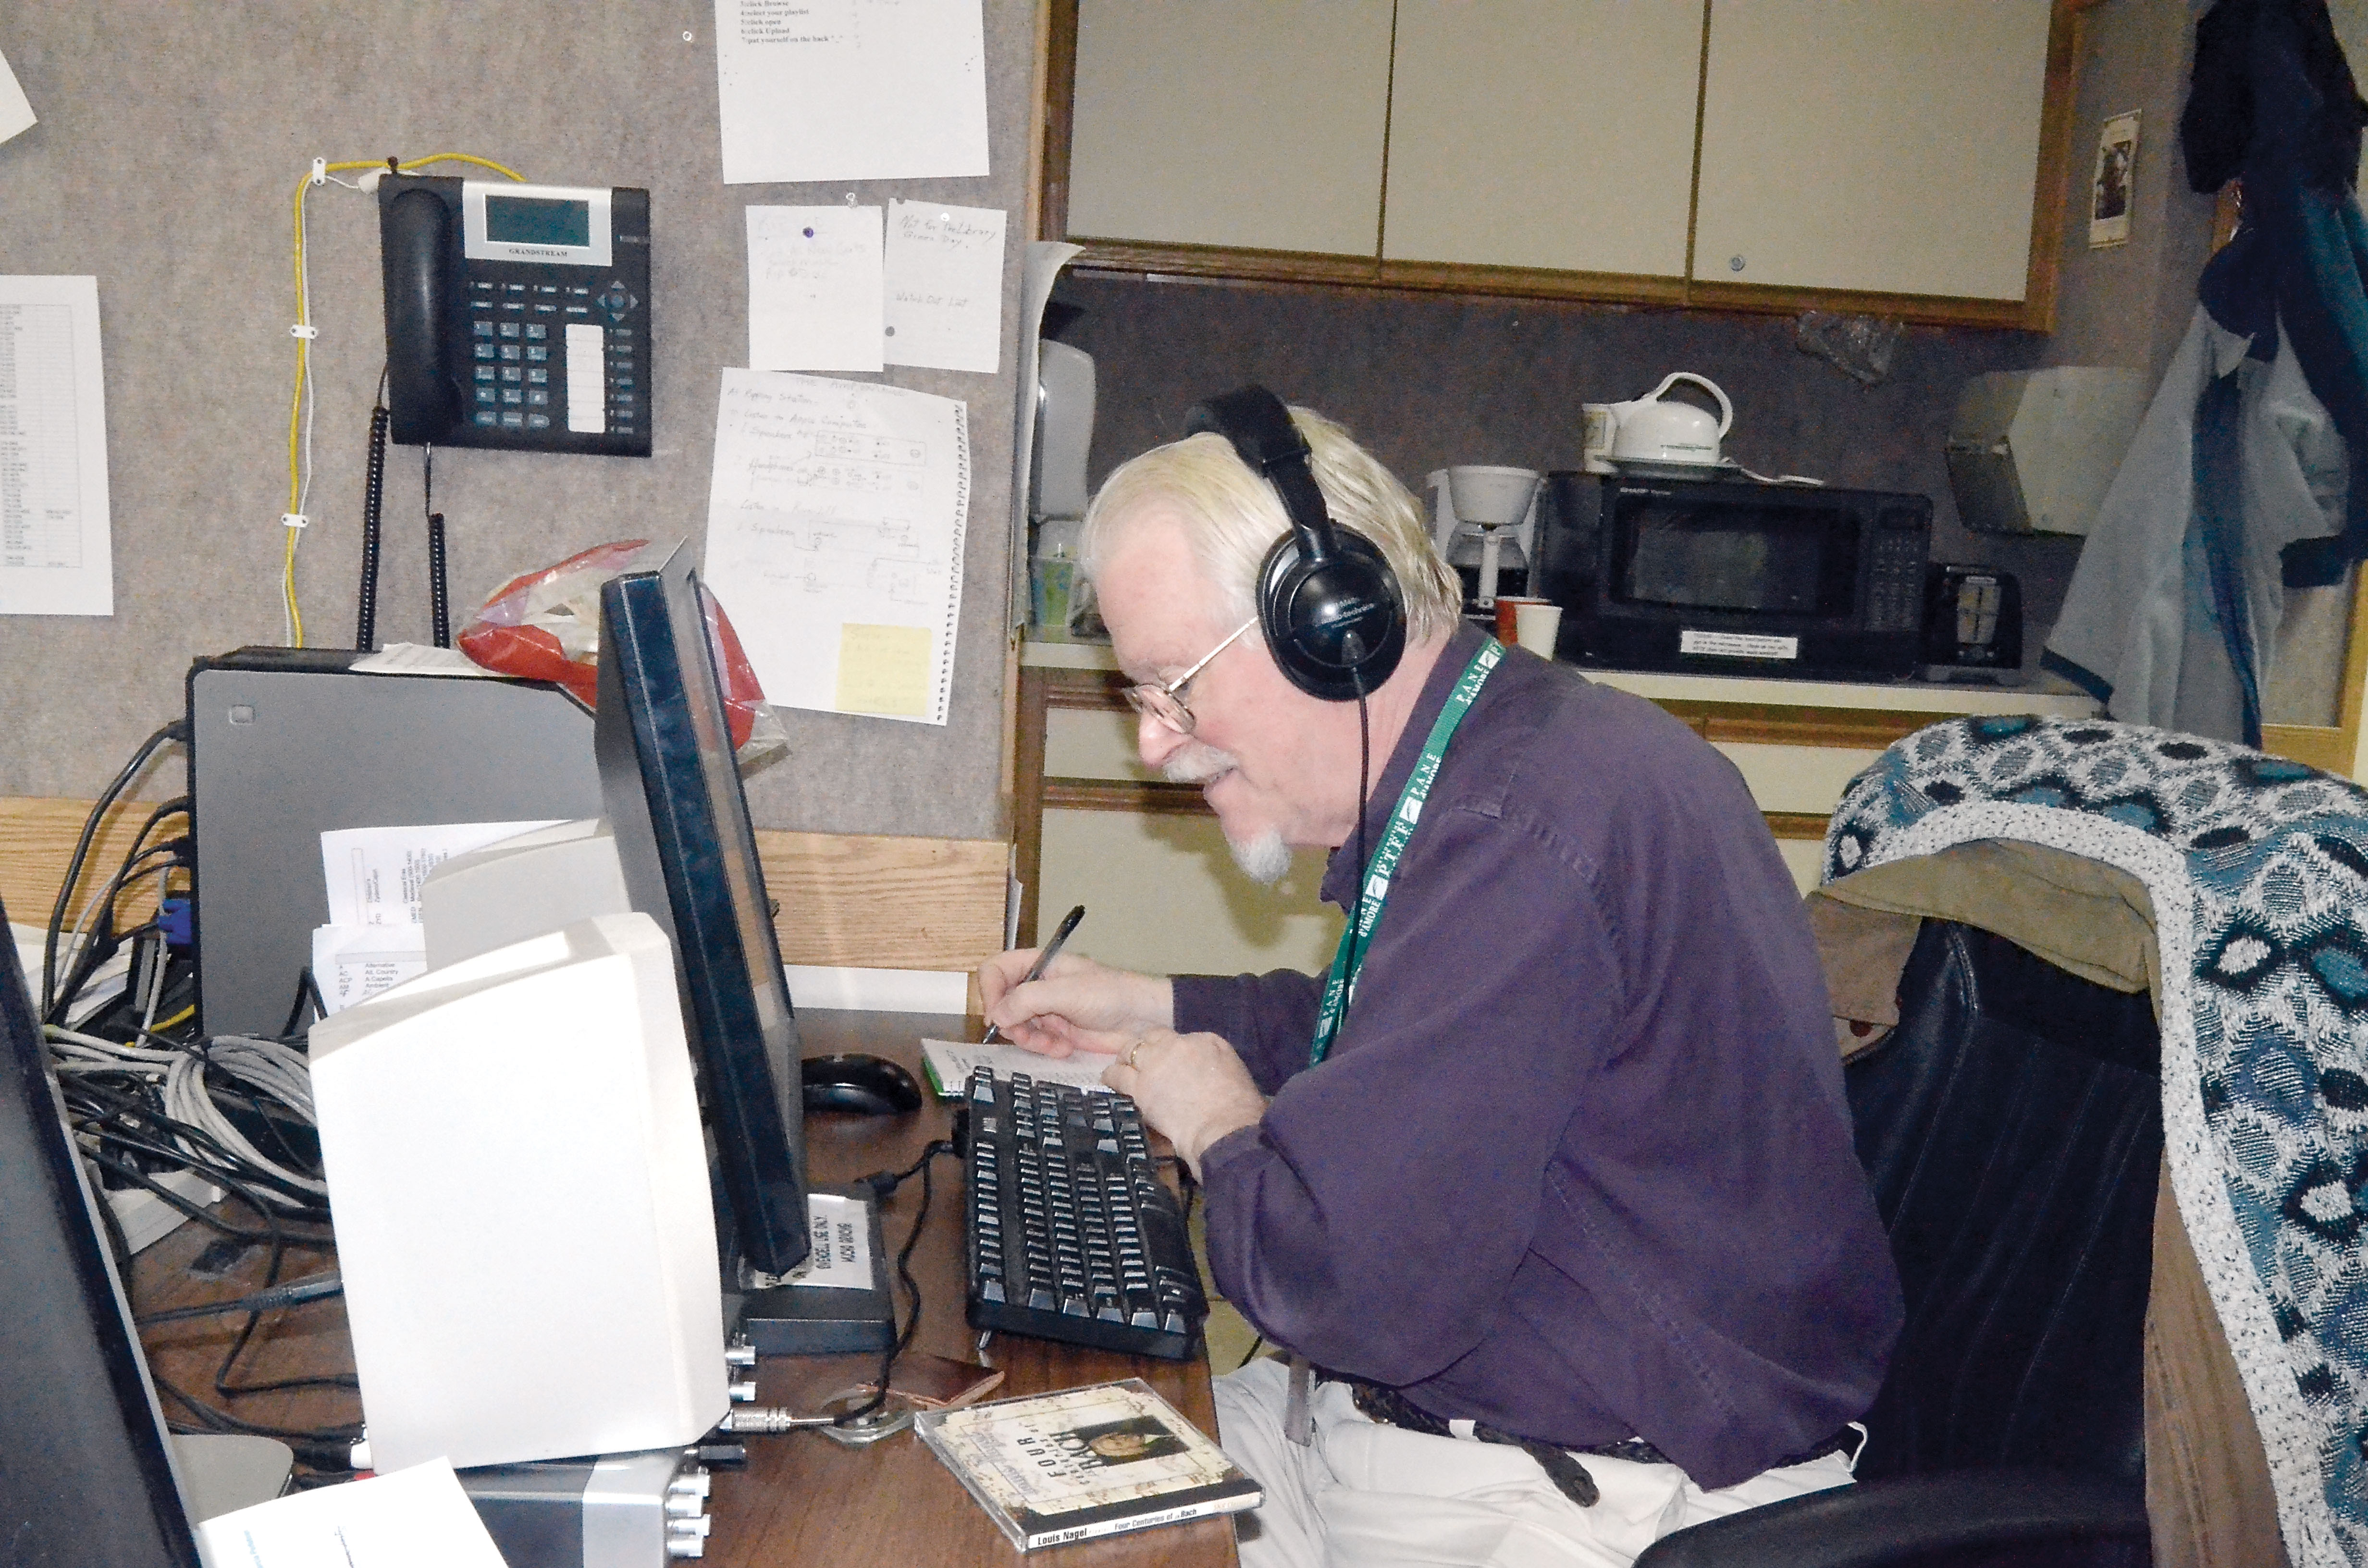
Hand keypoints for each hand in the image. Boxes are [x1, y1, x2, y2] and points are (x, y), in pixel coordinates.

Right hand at [977, 948, 1172, 1057]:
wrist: (1143, 1019)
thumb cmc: (1111, 995)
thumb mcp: (1067, 992)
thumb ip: (1027, 999)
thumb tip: (995, 1016)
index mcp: (1039, 963)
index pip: (996, 970)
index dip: (989, 991)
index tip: (996, 1015)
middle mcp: (1038, 985)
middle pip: (1001, 1003)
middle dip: (1012, 1023)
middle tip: (1025, 1035)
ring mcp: (1046, 1009)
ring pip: (1016, 1026)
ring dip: (1030, 1039)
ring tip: (1054, 1044)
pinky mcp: (1057, 1031)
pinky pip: (1035, 1042)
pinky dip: (1045, 1048)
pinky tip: (1064, 1048)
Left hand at [1101, 1029, 1265, 1175]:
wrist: (1224, 1128)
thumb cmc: (1239, 1108)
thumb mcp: (1234, 1072)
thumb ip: (1214, 1063)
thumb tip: (1201, 1071)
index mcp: (1205, 1040)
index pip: (1180, 1038)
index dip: (1171, 1049)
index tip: (1170, 1060)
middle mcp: (1177, 1045)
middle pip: (1153, 1037)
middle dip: (1147, 1046)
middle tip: (1144, 1060)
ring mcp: (1156, 1064)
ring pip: (1130, 1050)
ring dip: (1126, 1058)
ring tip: (1122, 1067)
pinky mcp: (1139, 1087)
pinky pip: (1116, 1075)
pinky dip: (1112, 1076)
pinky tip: (1111, 1080)